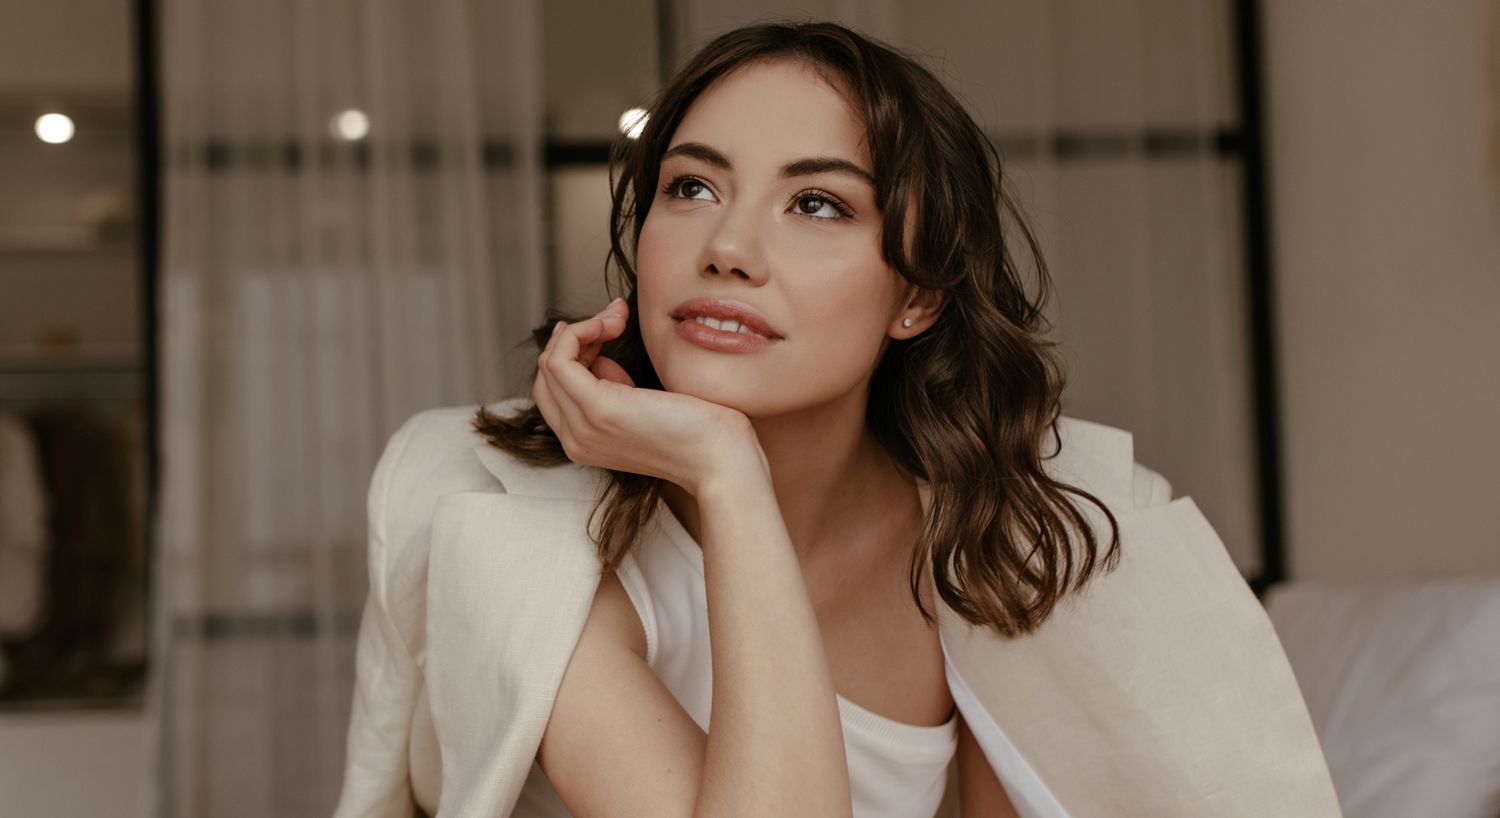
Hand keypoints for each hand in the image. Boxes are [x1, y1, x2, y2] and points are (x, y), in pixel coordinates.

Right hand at [531, 297, 766, 494]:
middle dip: (575, 337)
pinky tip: (612, 323)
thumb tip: (600, 363)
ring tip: (618, 319)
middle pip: (546, 374)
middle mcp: (576, 440)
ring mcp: (583, 427)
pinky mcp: (597, 408)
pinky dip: (581, 331)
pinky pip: (560, 358)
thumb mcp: (645, 404)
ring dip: (582, 327)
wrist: (722, 457)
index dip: (575, 353)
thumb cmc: (698, 429)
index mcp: (586, 442)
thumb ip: (616, 387)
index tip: (606, 329)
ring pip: (551, 361)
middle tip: (613, 319)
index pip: (554, 389)